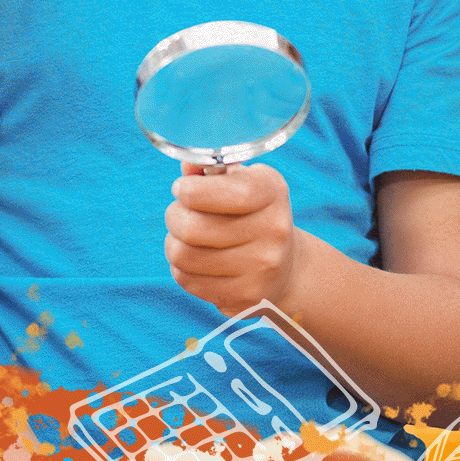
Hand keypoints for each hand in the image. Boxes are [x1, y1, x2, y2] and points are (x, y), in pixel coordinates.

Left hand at [164, 163, 300, 315]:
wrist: (286, 266)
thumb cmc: (251, 213)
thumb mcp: (240, 181)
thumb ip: (210, 168)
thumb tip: (188, 165)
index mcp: (272, 192)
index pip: (227, 193)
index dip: (191, 191)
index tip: (182, 189)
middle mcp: (274, 230)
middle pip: (192, 227)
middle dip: (174, 216)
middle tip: (179, 214)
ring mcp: (262, 266)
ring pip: (183, 256)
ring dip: (173, 244)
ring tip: (185, 238)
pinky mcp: (246, 295)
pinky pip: (188, 280)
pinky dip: (182, 269)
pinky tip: (197, 261)